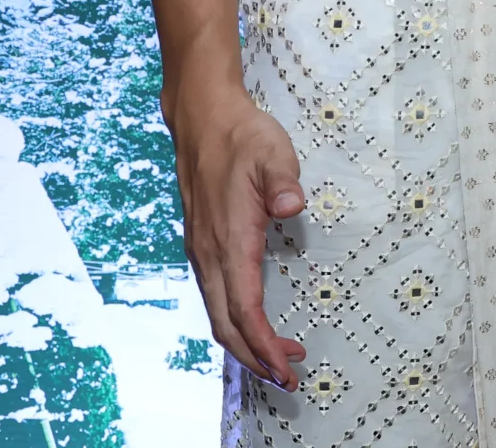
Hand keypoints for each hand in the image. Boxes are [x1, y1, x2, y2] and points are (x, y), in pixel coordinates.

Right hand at [165, 77, 308, 386]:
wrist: (203, 118)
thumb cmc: (241, 136)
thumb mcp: (272, 151)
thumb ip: (284, 180)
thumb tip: (292, 205)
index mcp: (229, 241)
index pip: (244, 309)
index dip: (264, 344)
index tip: (287, 367)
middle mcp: (211, 254)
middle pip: (226, 325)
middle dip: (256, 357)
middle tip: (290, 376)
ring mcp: (204, 251)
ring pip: (219, 314)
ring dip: (247, 341)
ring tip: (281, 356)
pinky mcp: (204, 244)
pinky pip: (217, 297)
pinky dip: (237, 320)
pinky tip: (257, 320)